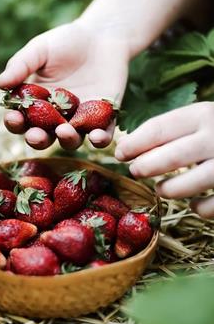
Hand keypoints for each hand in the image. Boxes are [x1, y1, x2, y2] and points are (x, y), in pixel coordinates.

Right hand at [0, 20, 129, 149]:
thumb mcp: (40, 50)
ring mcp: (80, 121)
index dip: (15, 122)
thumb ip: (21, 66)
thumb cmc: (65, 42)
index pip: (22, 120)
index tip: (13, 117)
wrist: (102, 34)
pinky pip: (102, 136)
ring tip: (64, 131)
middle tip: (35, 135)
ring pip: (71, 140)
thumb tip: (1, 84)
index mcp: (36, 104)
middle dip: (37, 139)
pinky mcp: (105, 119)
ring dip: (66, 141)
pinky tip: (97, 137)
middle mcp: (56, 118)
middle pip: (43, 137)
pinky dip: (100, 140)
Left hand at [115, 102, 213, 218]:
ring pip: (187, 185)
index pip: (158, 129)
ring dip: (168, 190)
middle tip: (135, 171)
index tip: (119, 154)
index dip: (134, 143)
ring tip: (161, 189)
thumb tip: (124, 148)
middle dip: (145, 167)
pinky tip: (195, 205)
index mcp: (204, 114)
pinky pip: (209, 207)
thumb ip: (167, 131)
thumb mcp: (200, 119)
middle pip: (171, 156)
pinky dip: (198, 208)